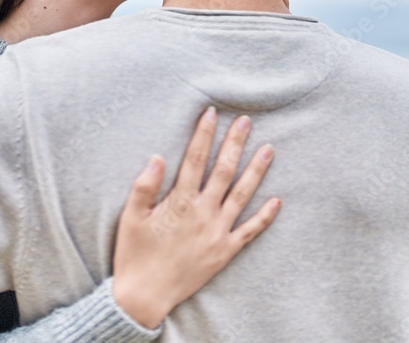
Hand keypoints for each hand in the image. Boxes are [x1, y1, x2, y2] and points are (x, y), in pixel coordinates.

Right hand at [111, 107, 279, 328]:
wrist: (145, 295)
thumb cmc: (134, 254)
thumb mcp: (130, 217)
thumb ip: (144, 186)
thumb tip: (158, 156)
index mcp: (179, 202)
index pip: (195, 159)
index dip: (204, 134)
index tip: (211, 113)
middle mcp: (203, 213)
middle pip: (223, 170)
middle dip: (235, 143)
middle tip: (246, 121)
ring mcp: (217, 232)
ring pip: (242, 195)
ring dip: (256, 171)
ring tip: (269, 150)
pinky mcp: (225, 251)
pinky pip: (250, 231)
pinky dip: (265, 216)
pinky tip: (277, 201)